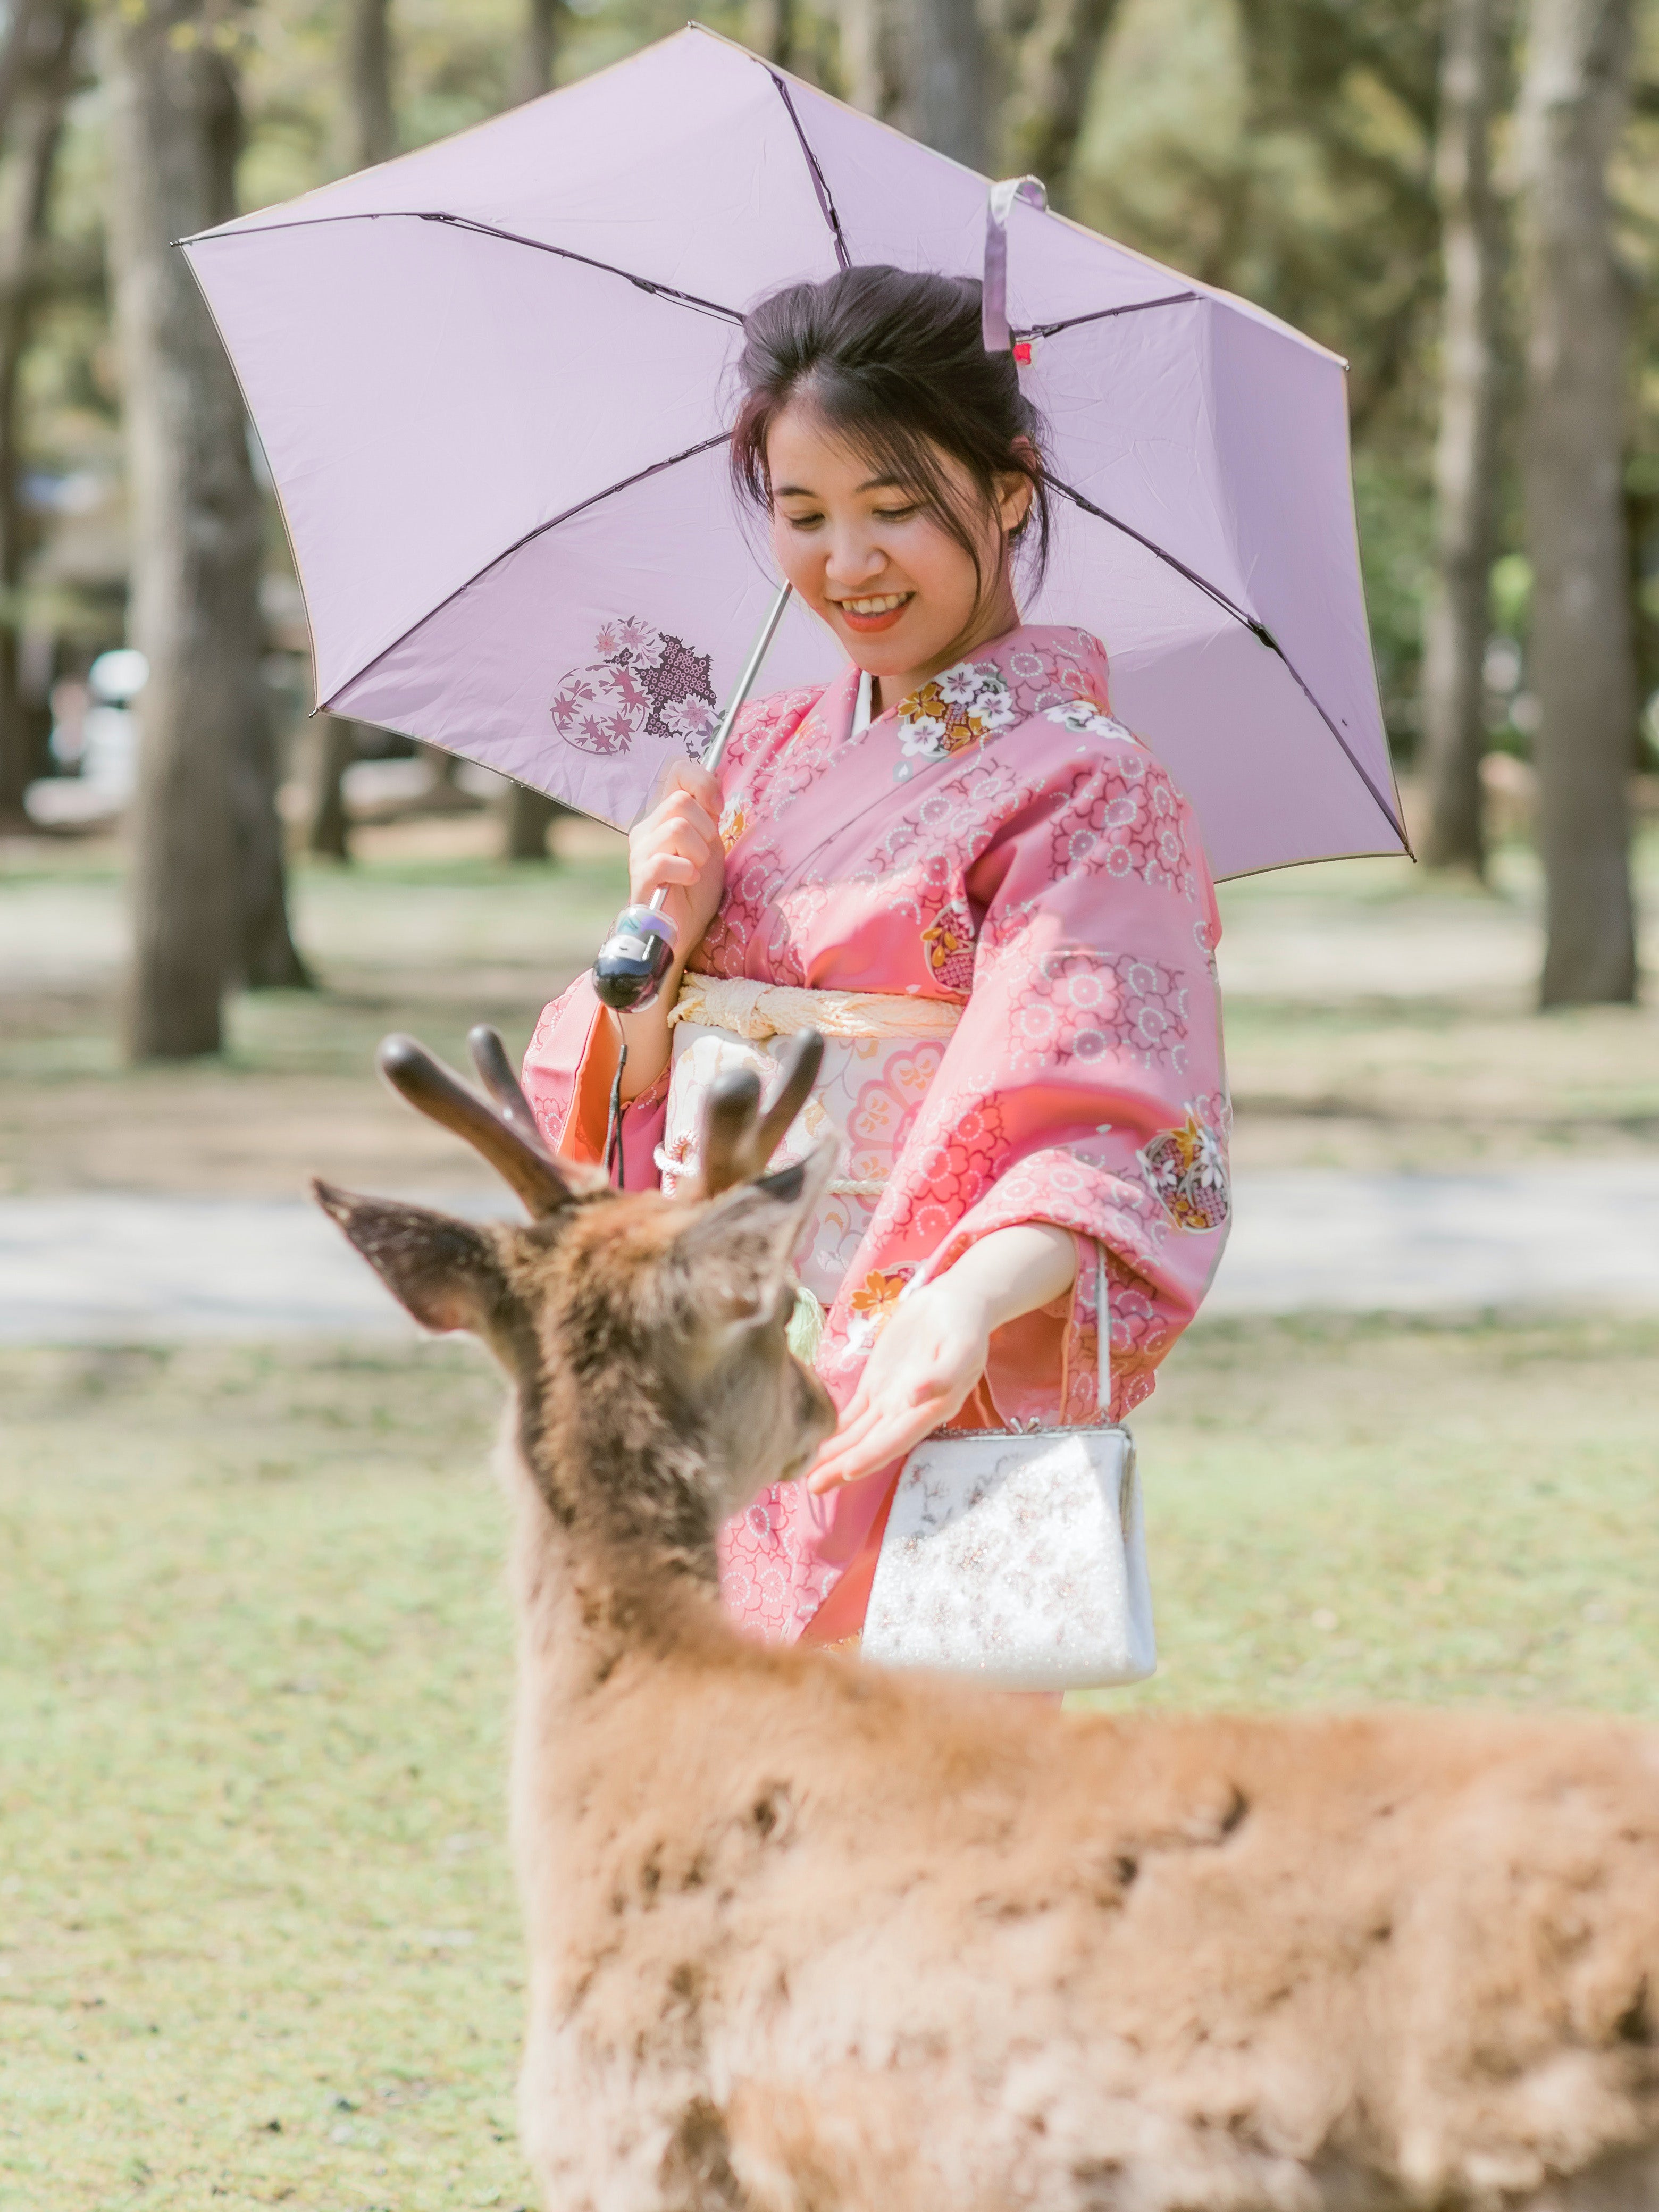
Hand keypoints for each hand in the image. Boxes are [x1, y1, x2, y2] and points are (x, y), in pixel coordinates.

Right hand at [626, 757, 724, 954]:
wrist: (684, 927)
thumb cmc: (697, 887)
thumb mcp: (709, 843)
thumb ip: (707, 813)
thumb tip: (714, 781)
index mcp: (664, 815)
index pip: (678, 771)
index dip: (703, 782)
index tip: (717, 808)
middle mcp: (647, 828)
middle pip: (680, 802)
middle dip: (705, 828)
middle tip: (704, 854)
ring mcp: (640, 851)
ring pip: (676, 828)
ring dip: (698, 852)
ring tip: (696, 870)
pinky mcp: (640, 876)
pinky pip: (664, 860)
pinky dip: (686, 870)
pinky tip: (688, 880)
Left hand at [805, 1278, 989, 1493]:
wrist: (955, 1304)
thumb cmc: (964, 1327)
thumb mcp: (962, 1348)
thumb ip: (943, 1376)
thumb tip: (915, 1397)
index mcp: (931, 1409)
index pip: (897, 1439)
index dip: (873, 1456)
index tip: (847, 1471)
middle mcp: (907, 1413)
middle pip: (871, 1445)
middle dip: (843, 1467)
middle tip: (812, 1486)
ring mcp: (889, 1402)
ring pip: (857, 1436)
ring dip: (833, 1455)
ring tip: (804, 1473)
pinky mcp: (875, 1386)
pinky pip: (851, 1415)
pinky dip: (834, 1432)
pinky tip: (814, 1445)